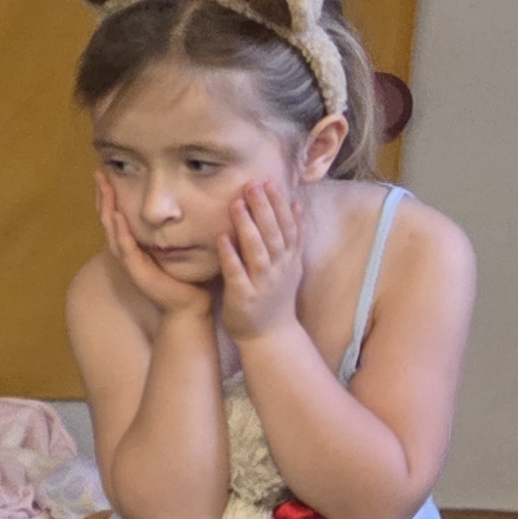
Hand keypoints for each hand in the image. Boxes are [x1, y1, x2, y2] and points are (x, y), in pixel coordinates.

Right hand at [98, 184, 208, 320]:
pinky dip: (120, 232)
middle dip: (104, 195)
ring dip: (107, 208)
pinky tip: (117, 216)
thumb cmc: (187, 275)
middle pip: (108, 219)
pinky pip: (125, 248)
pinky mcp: (138, 272)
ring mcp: (130, 262)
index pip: (116, 215)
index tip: (108, 171)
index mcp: (134, 244)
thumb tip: (181, 203)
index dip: (111, 195)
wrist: (190, 305)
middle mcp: (128, 252)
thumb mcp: (178, 245)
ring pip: (112, 231)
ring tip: (104, 187)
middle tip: (99, 172)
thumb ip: (174, 228)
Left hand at [216, 170, 307, 341]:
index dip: (278, 203)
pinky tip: (222, 239)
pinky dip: (231, 256)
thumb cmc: (275, 298)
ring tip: (237, 204)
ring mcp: (262, 283)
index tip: (269, 181)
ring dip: (248, 226)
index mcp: (289, 259)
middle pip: (273, 233)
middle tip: (252, 184)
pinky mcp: (245, 297)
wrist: (271, 337)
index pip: (287, 226)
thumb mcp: (290, 266)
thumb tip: (295, 204)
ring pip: (258, 250)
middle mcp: (279, 269)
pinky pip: (237, 273)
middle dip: (264, 208)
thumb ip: (292, 237)